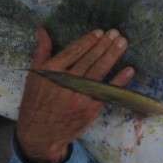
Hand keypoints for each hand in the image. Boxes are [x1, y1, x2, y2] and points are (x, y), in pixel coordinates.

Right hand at [16, 27, 133, 162]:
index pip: (74, 51)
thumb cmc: (36, 101)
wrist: (39, 133)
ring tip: (122, 43)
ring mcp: (79, 96)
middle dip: (104, 45)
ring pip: (99, 71)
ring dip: (112, 56)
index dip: (88, 41)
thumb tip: (42, 29)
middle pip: (89, 59)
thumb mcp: (34, 75)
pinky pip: (106, 91)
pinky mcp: (89, 109)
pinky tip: (128, 70)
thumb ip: (41, 51)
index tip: (99, 32)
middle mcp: (66, 82)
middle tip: (116, 33)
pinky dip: (118, 81)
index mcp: (51, 71)